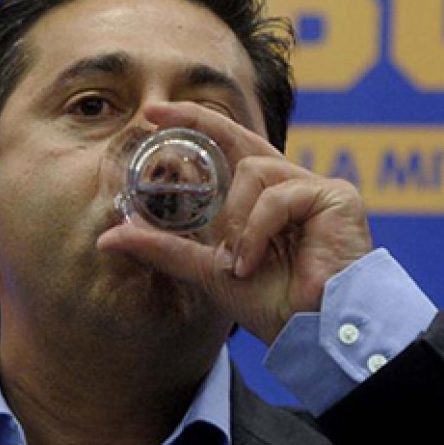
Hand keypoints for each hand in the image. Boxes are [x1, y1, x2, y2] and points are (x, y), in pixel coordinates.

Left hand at [96, 102, 372, 343]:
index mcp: (264, 199)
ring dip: (235, 221)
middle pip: (241, 140)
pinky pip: (278, 196)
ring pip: (252, 171)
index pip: (229, 146)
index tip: (154, 112)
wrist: (312, 332)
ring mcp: (315, 188)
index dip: (196, 124)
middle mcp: (290, 185)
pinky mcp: (335, 196)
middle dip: (200, 126)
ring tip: (236, 262)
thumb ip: (164, 249)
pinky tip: (252, 262)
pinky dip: (256, 230)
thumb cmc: (275, 305)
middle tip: (157, 118)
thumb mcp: (206, 271)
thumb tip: (108, 238)